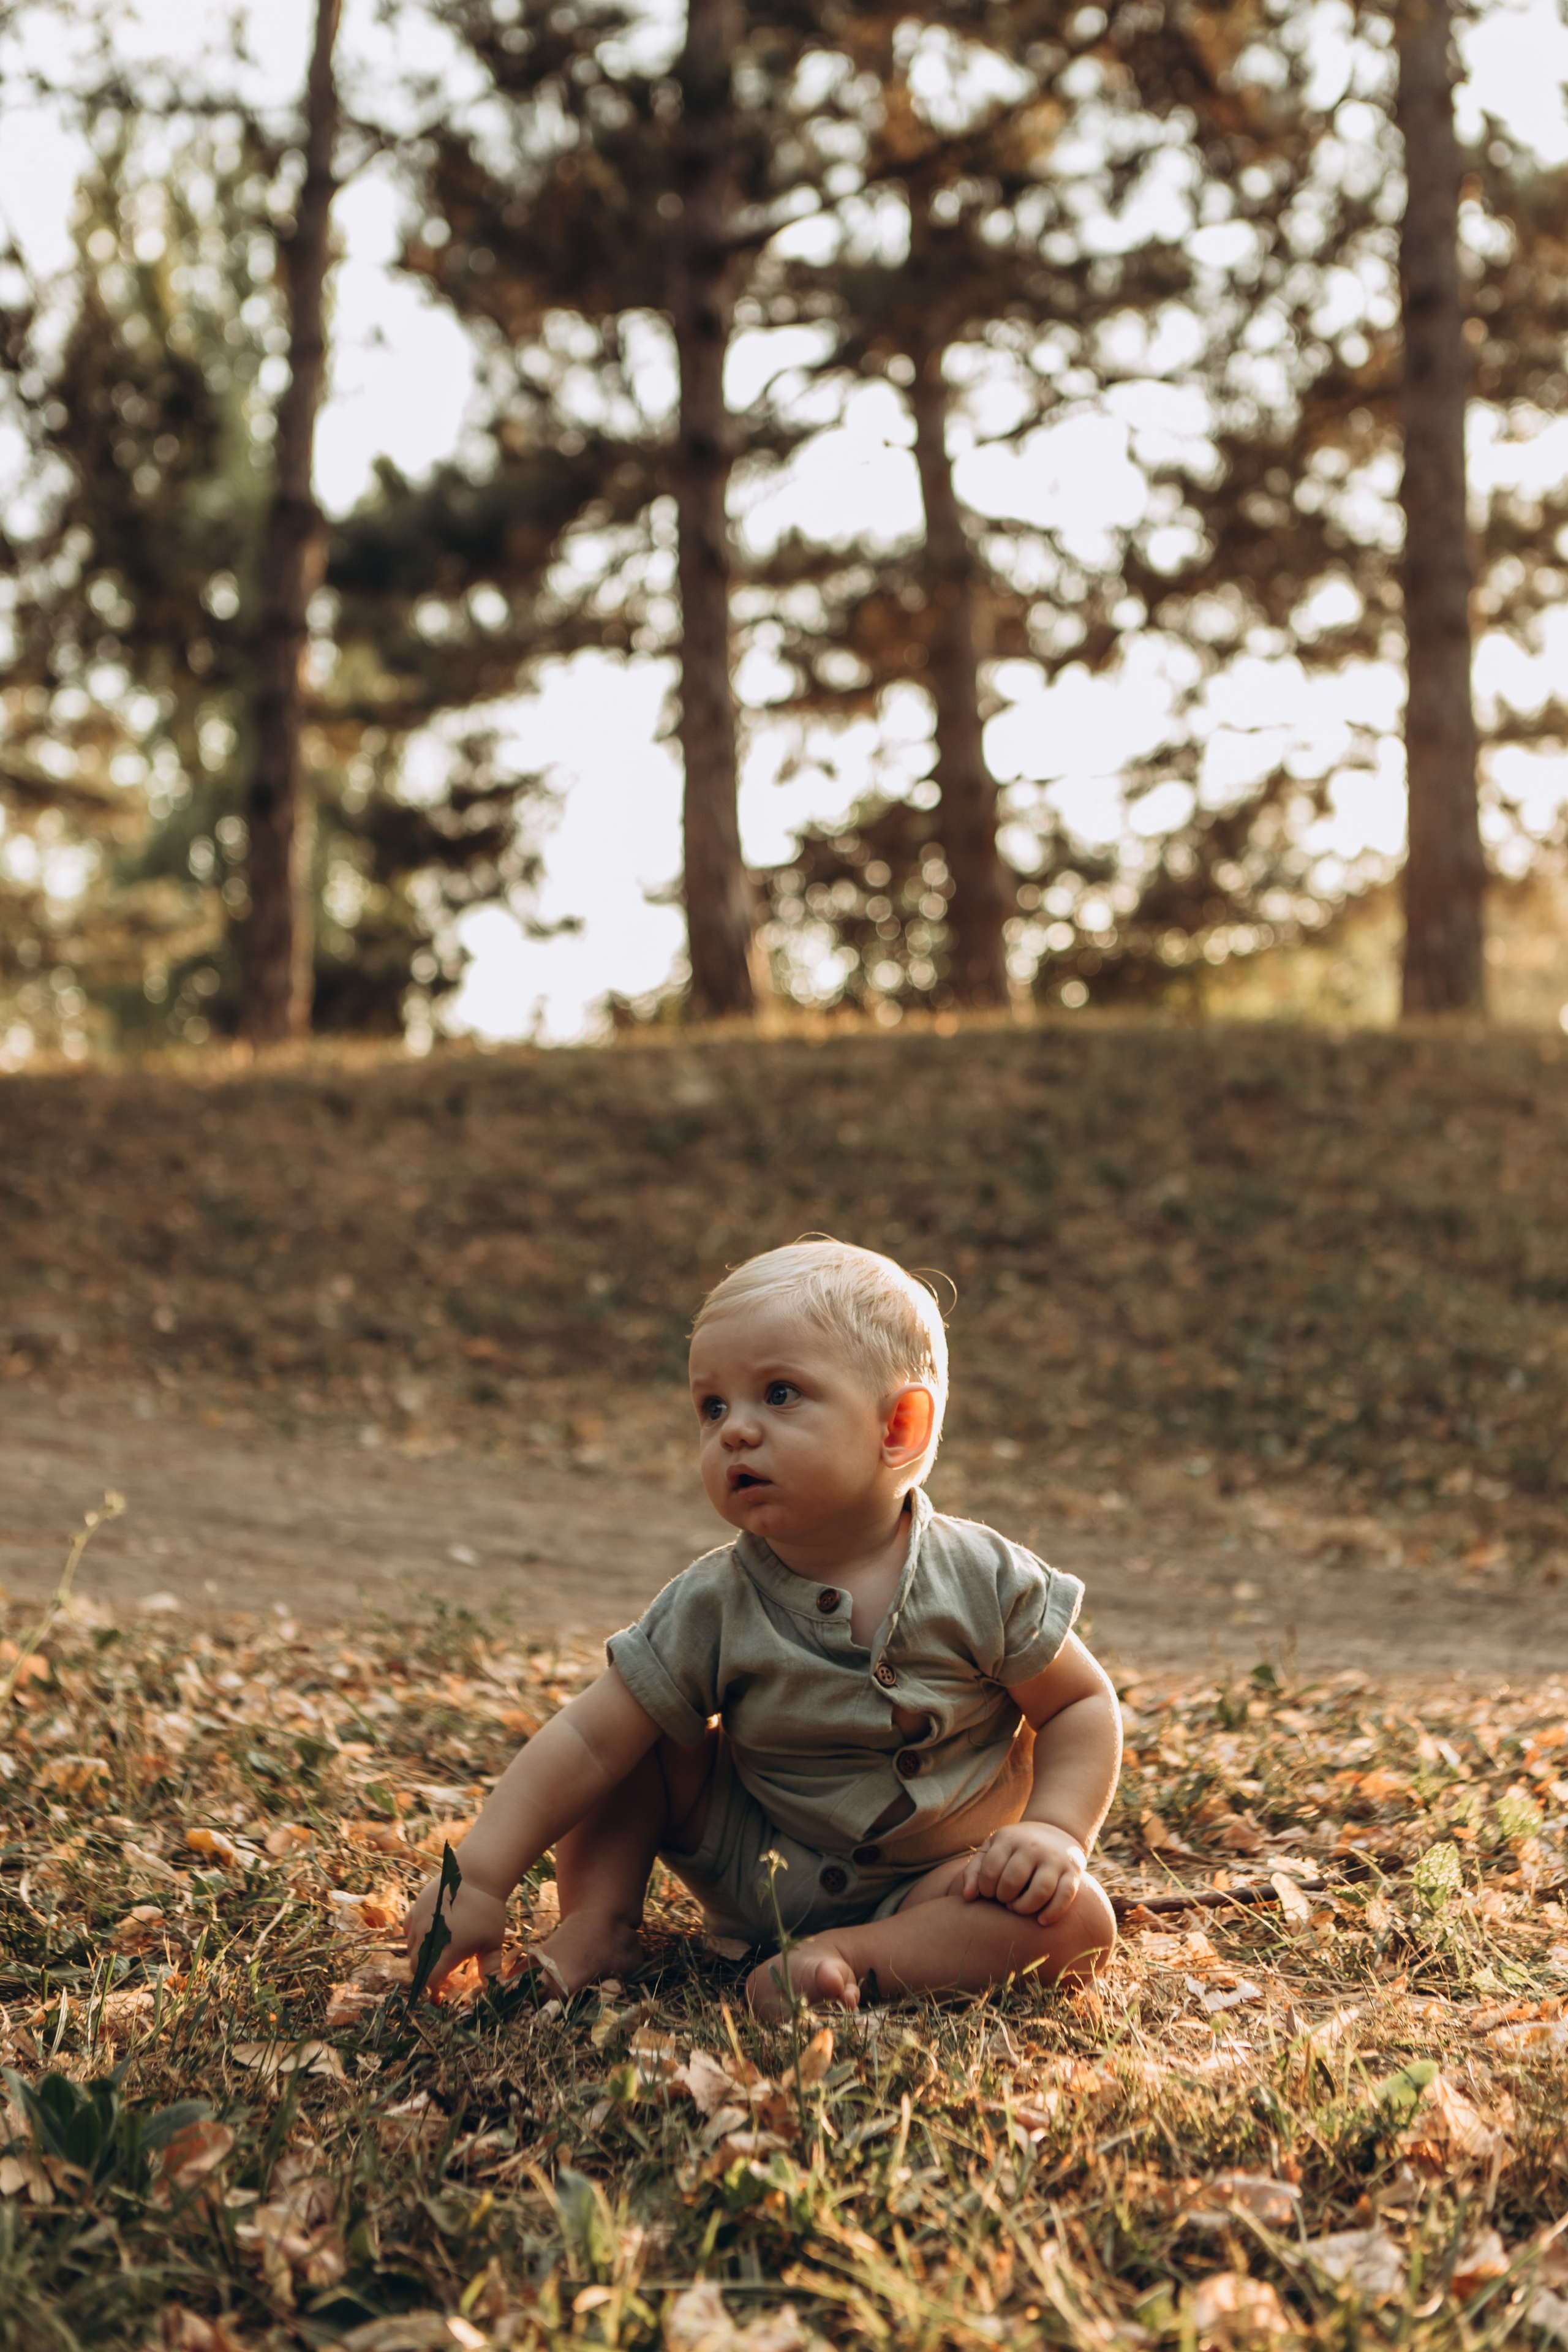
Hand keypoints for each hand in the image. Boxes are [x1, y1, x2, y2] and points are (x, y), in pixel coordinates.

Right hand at [403, 1871, 508, 1997]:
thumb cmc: (488, 1910)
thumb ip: (490, 1969)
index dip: (433, 1990)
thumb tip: (495, 1988)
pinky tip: (426, 1936)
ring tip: (433, 1956)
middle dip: (425, 1975)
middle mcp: (428, 1939)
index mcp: (446, 1952)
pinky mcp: (416, 1908)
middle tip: (437, 1974)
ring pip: (410, 1949)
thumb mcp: (493, 1943)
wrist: (477, 1876)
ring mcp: (419, 1923)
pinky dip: (413, 1938)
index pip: (429, 1980)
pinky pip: (407, 1930)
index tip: (439, 1993)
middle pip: (416, 1967)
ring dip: (419, 1958)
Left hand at [961, 1822, 1085, 1923]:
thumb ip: (975, 1871)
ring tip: (1018, 1908)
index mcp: (1009, 1838)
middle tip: (1004, 1900)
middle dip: (1004, 1899)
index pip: (990, 1871)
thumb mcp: (992, 1850)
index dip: (985, 1889)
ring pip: (1039, 1892)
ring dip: (1024, 1908)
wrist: (1054, 1831)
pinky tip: (1041, 1921)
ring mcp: (1055, 1858)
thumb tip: (967, 1898)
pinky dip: (1052, 1913)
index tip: (990, 1892)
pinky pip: (1064, 1897)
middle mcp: (1033, 1846)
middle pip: (1012, 1882)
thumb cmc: (1014, 1848)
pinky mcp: (1073, 1871)